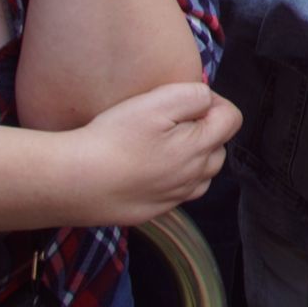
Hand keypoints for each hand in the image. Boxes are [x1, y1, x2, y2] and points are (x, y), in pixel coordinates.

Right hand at [65, 81, 241, 226]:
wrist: (75, 182)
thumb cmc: (115, 138)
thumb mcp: (157, 102)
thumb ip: (194, 96)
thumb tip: (208, 100)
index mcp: (200, 148)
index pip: (232, 119)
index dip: (214, 102)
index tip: (186, 99)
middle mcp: (194, 177)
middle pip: (218, 147)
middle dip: (204, 129)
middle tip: (171, 119)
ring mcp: (174, 198)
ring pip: (200, 173)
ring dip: (191, 155)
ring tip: (158, 142)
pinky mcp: (153, 211)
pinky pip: (177, 191)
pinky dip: (172, 177)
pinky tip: (145, 167)